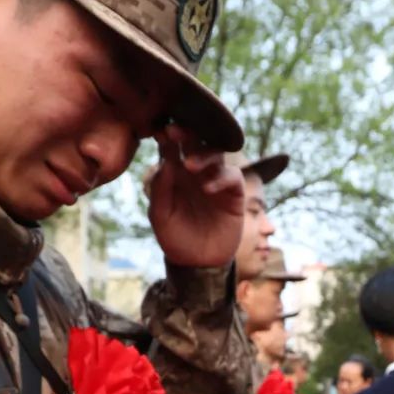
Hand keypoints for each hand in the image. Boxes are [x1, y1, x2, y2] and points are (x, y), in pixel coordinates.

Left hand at [147, 125, 244, 267]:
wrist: (198, 263)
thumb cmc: (175, 238)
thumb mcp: (160, 216)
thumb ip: (160, 190)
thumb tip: (165, 162)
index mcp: (175, 173)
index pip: (171, 147)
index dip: (167, 136)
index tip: (160, 130)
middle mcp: (196, 171)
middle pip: (195, 142)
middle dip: (186, 133)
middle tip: (174, 131)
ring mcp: (216, 180)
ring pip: (215, 154)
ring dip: (203, 154)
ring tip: (190, 165)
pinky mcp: (234, 193)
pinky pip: (232, 177)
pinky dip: (221, 179)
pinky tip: (208, 188)